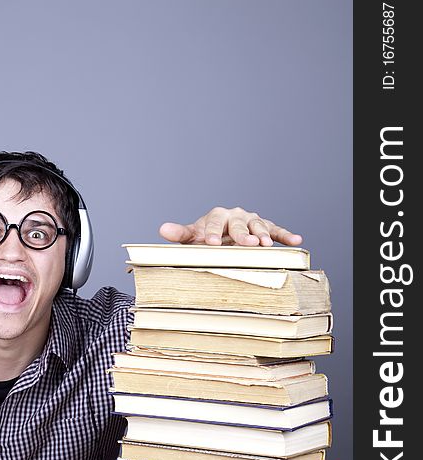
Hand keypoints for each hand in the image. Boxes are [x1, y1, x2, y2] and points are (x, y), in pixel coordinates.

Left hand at [159, 206, 302, 246]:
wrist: (221, 236)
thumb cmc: (206, 238)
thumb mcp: (192, 236)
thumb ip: (180, 233)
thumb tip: (162, 229)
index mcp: (217, 215)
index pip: (214, 223)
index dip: (212, 233)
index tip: (211, 244)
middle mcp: (235, 215)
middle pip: (239, 223)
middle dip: (242, 233)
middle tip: (246, 243)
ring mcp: (252, 220)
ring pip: (259, 225)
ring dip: (263, 234)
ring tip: (266, 244)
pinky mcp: (265, 228)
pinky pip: (277, 231)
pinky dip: (286, 235)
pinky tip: (297, 239)